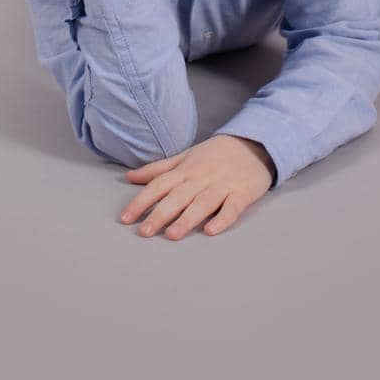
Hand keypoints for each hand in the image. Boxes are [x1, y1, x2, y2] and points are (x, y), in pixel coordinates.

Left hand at [119, 135, 275, 239]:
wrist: (253, 144)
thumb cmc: (215, 154)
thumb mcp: (185, 156)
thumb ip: (158, 169)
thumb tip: (129, 177)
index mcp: (185, 169)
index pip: (159, 185)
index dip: (141, 201)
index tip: (125, 218)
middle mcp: (201, 177)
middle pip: (178, 196)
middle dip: (160, 214)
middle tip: (144, 232)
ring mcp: (222, 185)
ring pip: (202, 203)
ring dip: (187, 219)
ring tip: (172, 235)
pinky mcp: (242, 193)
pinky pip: (232, 208)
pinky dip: (222, 219)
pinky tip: (211, 231)